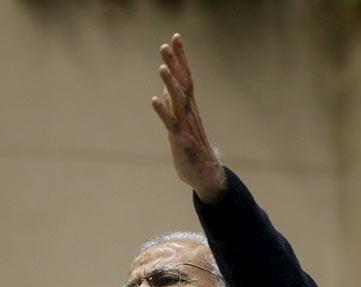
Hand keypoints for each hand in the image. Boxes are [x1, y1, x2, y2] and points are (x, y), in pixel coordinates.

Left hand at [151, 33, 225, 203]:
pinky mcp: (180, 139)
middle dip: (175, 63)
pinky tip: (153, 100)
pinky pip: (170, 123)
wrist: (206, 175)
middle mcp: (190, 112)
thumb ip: (174, 105)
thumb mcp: (182, 123)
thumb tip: (166, 88)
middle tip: (167, 44)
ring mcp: (186, 125)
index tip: (175, 37)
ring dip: (170, 83)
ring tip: (161, 67)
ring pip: (178, 100)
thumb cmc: (193, 149)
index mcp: (190, 107)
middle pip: (183, 82)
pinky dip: (162, 112)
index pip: (186, 76)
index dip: (181, 57)